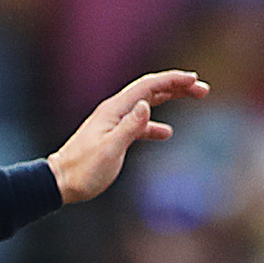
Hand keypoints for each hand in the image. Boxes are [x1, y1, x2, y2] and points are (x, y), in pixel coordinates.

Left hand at [46, 71, 208, 204]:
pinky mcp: (114, 136)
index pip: (148, 87)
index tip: (194, 80)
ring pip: (147, 104)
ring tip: (192, 99)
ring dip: (170, 99)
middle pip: (150, 90)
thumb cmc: (84, 170)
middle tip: (203, 89)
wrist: (61, 182)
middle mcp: (115, 111)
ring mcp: (114, 122)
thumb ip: (130, 128)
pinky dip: (155, 124)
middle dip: (177, 86)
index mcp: (114, 110)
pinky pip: (140, 123)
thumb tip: (146, 105)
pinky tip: (167, 132)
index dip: (172, 81)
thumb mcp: (110, 150)